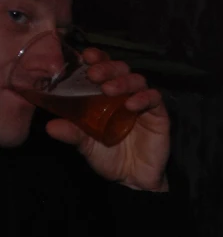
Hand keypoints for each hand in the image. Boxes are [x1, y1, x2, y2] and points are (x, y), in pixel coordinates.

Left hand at [46, 48, 169, 191]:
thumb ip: (72, 133)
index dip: (97, 59)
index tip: (85, 57)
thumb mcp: (86, 145)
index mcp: (106, 96)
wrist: (133, 180)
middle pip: (121, 69)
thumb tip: (50, 126)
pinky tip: (131, 105)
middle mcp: (125, 95)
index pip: (103, 69)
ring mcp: (143, 103)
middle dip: (107, 67)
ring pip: (137, 80)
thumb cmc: (110, 158)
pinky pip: (154, 99)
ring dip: (123, 81)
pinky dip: (144, 98)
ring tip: (109, 90)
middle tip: (93, 74)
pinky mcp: (159, 115)